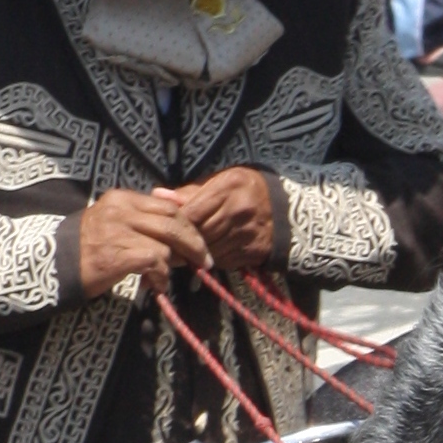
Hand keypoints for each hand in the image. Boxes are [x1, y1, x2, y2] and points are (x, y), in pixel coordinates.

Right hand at [75, 188, 208, 296]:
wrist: (53, 266)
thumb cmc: (87, 248)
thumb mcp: (112, 223)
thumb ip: (141, 221)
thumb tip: (178, 231)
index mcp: (121, 199)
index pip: (167, 206)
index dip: (188, 224)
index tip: (197, 240)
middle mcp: (121, 211)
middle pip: (173, 222)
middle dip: (194, 243)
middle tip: (203, 261)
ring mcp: (118, 232)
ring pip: (166, 243)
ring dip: (174, 264)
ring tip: (166, 277)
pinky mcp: (117, 255)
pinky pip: (155, 262)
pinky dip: (161, 276)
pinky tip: (156, 285)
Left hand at [162, 167, 276, 270]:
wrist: (285, 211)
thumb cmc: (245, 191)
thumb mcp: (220, 182)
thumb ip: (189, 192)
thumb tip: (158, 194)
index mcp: (228, 187)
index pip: (192, 212)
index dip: (176, 224)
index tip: (166, 228)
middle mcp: (238, 211)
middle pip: (199, 233)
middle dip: (184, 240)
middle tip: (170, 243)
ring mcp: (246, 234)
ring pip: (208, 250)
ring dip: (195, 252)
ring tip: (187, 248)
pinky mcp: (251, 252)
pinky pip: (221, 260)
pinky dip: (212, 259)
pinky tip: (210, 252)